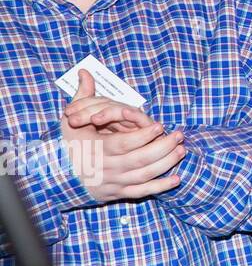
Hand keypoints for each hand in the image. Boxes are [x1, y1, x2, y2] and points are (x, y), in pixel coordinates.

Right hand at [60, 73, 183, 201]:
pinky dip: (160, 187)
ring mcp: (114, 183)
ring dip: (166, 164)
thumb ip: (83, 98)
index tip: (159, 124)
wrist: (56, 177)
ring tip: (181, 150)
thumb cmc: (68, 144)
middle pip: (140, 160)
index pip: (124, 144)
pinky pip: (142, 193)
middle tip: (179, 135)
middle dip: (162, 147)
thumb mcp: (71, 121)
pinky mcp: (118, 193)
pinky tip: (176, 179)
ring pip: (144, 175)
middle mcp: (107, 168)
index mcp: (97, 150)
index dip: (143, 135)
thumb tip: (85, 72)